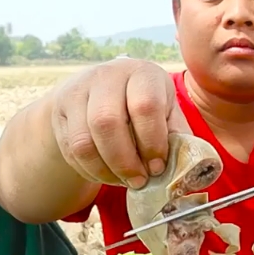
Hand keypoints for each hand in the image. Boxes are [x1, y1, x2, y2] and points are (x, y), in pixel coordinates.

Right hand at [50, 58, 190, 188]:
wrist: (100, 90)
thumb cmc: (144, 104)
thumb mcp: (167, 111)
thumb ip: (178, 136)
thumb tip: (192, 171)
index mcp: (142, 73)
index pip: (145, 106)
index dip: (152, 143)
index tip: (158, 167)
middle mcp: (107, 76)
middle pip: (107, 122)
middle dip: (125, 161)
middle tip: (139, 181)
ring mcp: (78, 91)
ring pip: (83, 140)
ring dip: (106, 170)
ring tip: (124, 181)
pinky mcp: (61, 110)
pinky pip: (71, 150)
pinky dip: (90, 170)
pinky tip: (108, 174)